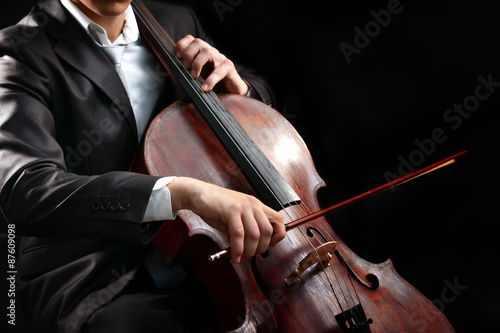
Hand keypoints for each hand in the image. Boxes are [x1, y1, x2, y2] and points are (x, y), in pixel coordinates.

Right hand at [167, 177, 285, 263]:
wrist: (197, 194)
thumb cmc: (215, 207)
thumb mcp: (235, 218)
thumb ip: (245, 230)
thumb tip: (251, 249)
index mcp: (257, 205)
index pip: (279, 220)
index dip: (277, 236)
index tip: (267, 246)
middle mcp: (253, 204)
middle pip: (267, 231)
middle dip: (260, 249)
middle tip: (249, 256)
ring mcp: (243, 206)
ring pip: (254, 235)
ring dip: (248, 252)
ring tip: (240, 258)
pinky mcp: (231, 210)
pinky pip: (239, 234)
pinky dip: (237, 249)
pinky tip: (234, 255)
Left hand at [175, 35, 249, 94]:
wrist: (231, 91)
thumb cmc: (211, 82)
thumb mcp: (197, 76)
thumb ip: (186, 73)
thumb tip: (171, 77)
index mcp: (201, 52)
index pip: (190, 40)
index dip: (182, 45)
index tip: (177, 57)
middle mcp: (211, 52)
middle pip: (198, 42)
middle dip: (188, 54)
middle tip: (185, 67)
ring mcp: (220, 59)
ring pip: (207, 52)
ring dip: (197, 64)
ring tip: (193, 76)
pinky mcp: (229, 68)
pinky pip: (219, 71)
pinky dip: (211, 79)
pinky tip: (205, 88)